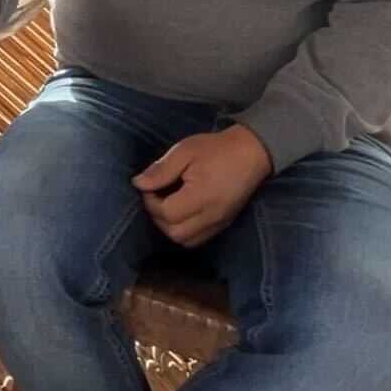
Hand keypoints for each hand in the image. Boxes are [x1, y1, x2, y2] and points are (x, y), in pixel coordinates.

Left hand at [132, 125, 274, 247]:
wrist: (252, 153)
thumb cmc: (216, 149)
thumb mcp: (185, 151)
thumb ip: (161, 170)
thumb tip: (138, 184)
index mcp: (202, 197)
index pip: (167, 213)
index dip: (150, 201)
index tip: (149, 185)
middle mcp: (212, 216)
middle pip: (175, 233)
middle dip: (158, 217)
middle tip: (156, 196)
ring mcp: (220, 223)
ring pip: (186, 241)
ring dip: (170, 227)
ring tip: (167, 205)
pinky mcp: (224, 224)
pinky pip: (199, 239)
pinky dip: (184, 231)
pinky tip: (180, 212)